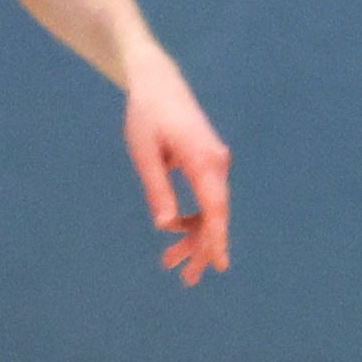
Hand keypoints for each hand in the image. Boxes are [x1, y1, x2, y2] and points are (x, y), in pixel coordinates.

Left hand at [121, 60, 232, 284]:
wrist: (157, 81)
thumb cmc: (147, 115)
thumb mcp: (144, 154)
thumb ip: (157, 189)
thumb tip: (166, 226)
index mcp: (204, 160)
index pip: (215, 208)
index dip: (215, 239)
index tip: (216, 265)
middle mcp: (217, 163)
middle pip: (216, 215)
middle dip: (202, 249)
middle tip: (186, 280)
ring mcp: (214, 163)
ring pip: (211, 210)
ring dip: (193, 237)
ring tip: (170, 264)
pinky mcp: (207, 163)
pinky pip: (206, 198)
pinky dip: (192, 217)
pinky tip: (173, 230)